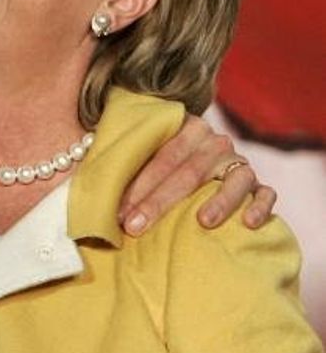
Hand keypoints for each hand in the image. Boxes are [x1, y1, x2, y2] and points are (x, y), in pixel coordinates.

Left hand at [117, 115, 277, 235]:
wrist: (198, 157)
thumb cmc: (156, 165)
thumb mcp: (141, 154)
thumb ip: (121, 161)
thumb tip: (86, 181)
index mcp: (184, 126)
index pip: (161, 156)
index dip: (138, 185)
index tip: (116, 212)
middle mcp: (214, 141)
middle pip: (188, 172)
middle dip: (159, 201)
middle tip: (135, 226)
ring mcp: (238, 162)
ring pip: (231, 180)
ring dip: (218, 201)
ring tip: (203, 222)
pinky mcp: (259, 184)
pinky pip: (266, 193)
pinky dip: (259, 206)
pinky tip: (248, 223)